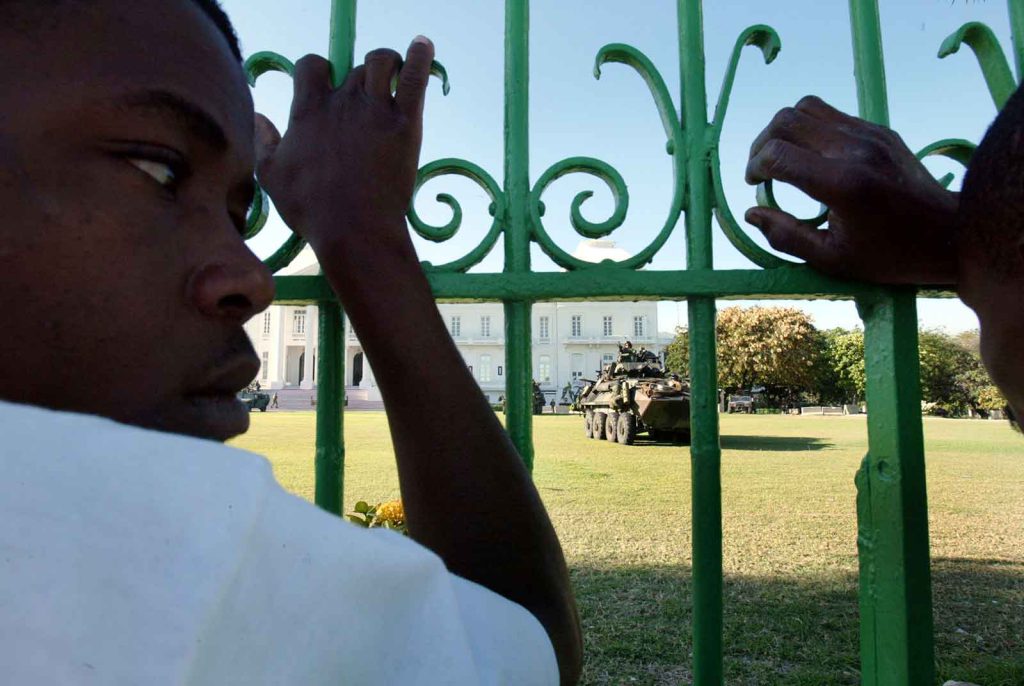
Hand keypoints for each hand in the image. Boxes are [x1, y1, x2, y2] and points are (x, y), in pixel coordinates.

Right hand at [254, 37, 433, 257]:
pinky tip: (423, 47)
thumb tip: (259, 117)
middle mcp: (342, 102)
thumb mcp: (273, 176)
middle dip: (358, 81)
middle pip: (352, 68)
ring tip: (391, 83)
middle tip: (365, 109)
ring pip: (382, 62)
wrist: (354, 230)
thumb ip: (265, 142)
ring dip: (387, 65)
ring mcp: (376, 109)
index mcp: (308, 110)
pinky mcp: (406, 122)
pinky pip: (416, 77)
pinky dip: (421, 58)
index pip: (310, 64)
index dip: (317, 70)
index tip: (324, 87)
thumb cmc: (312, 209)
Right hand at [745, 96, 959, 284]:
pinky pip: (832, 115)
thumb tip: (751, 213)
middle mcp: (854, 149)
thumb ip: (786, 236)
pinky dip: (811, 129)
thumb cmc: (890, 256)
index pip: (778, 154)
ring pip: (808, 107)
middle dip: (762, 143)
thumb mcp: (832, 259)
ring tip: (783, 157)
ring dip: (785, 130)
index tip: (753, 184)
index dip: (755, 167)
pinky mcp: (880, 130)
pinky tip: (812, 156)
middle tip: (761, 170)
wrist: (950, 235)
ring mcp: (869, 134)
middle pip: (787, 120)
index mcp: (841, 183)